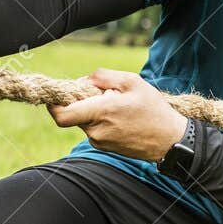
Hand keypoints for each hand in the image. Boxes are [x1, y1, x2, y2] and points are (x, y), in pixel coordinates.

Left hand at [47, 68, 187, 160]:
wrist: (169, 140)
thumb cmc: (153, 109)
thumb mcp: (132, 81)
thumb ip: (103, 76)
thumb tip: (83, 81)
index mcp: (102, 112)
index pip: (62, 114)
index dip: (53, 104)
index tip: (57, 94)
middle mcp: (97, 131)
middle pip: (73, 113)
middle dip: (82, 100)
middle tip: (105, 94)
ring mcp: (99, 142)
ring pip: (84, 120)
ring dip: (93, 110)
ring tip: (118, 106)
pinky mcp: (104, 147)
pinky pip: (93, 128)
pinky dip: (100, 119)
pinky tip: (121, 117)